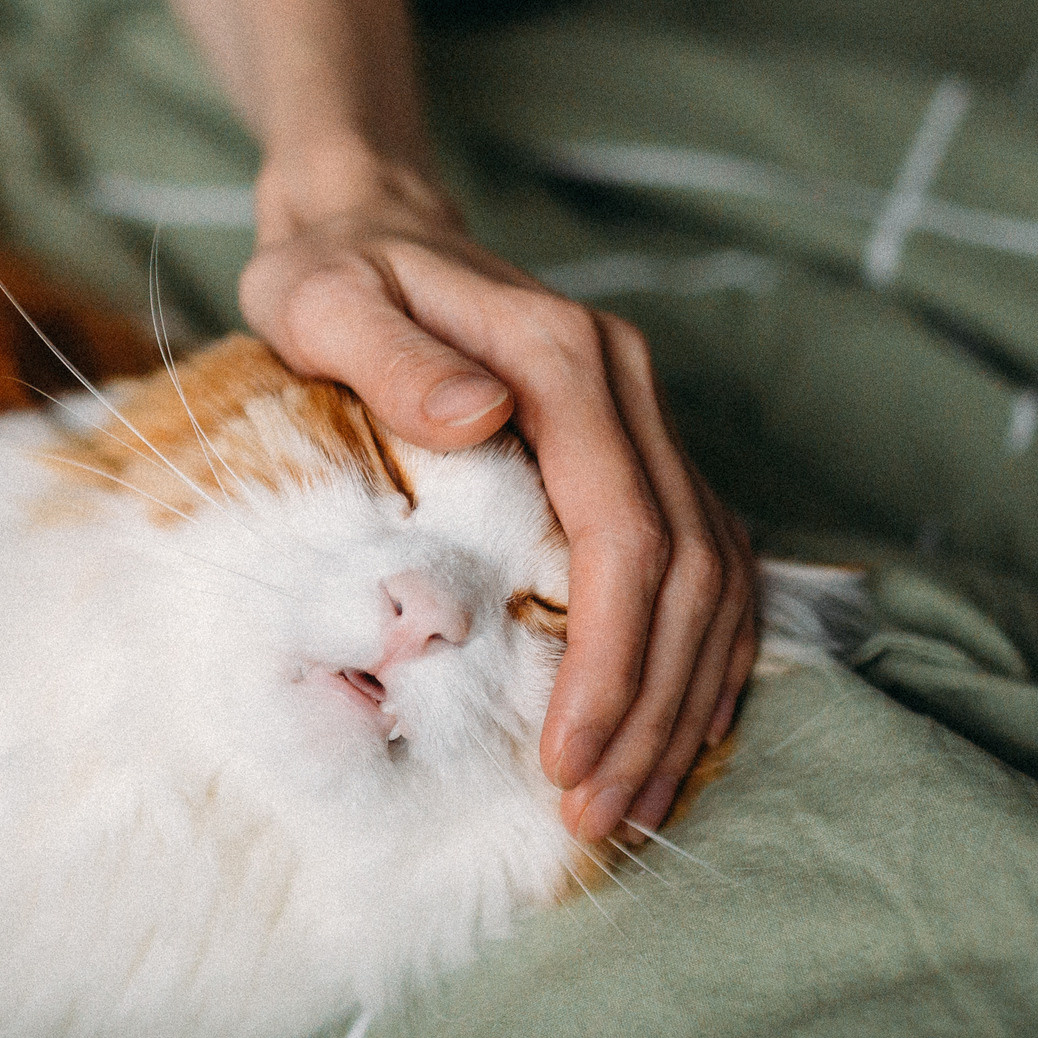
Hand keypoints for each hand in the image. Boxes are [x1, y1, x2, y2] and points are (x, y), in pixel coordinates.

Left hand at [240, 145, 756, 844]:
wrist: (368, 221)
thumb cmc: (330, 273)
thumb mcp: (322, 299)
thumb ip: (387, 353)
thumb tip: (474, 412)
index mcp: (564, 360)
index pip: (623, 535)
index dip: (609, 658)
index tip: (566, 757)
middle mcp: (629, 389)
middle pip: (688, 574)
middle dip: (651, 707)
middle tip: (598, 816)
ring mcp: (644, 419)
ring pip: (716, 579)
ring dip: (684, 701)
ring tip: (633, 805)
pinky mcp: (635, 451)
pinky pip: (705, 566)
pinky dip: (698, 658)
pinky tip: (667, 735)